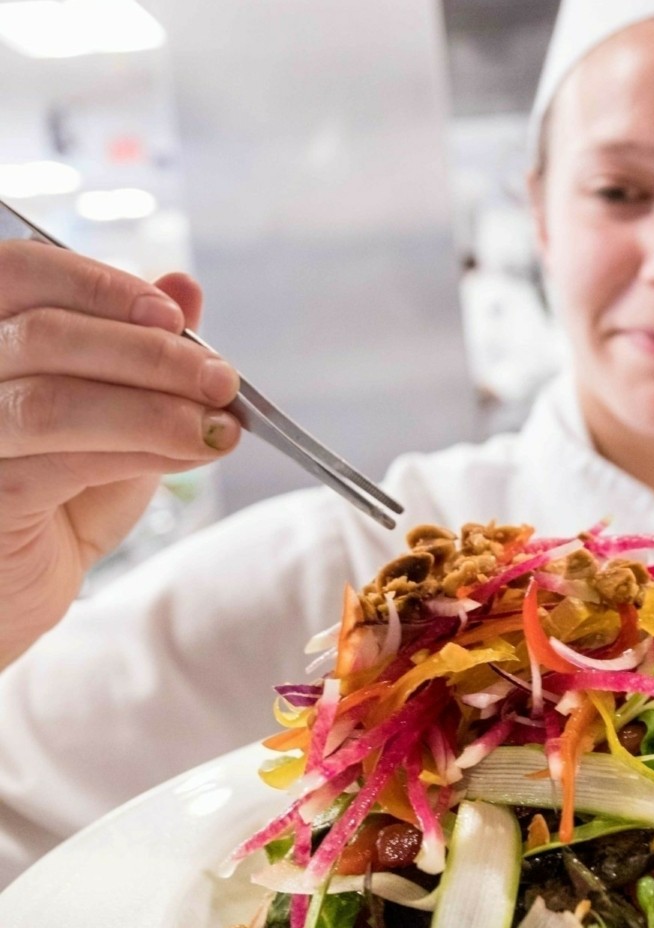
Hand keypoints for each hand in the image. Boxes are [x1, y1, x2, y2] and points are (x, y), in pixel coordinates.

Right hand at [0, 241, 241, 668]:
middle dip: (151, 352)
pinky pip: (63, 462)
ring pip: (54, 399)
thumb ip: (134, 350)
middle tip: (221, 380)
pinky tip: (193, 451)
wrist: (7, 595)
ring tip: (217, 424)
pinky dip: (142, 449)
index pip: (19, 271)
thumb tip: (184, 285)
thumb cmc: (48, 498)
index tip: (176, 315)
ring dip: (155, 406)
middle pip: (42, 332)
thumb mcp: (101, 412)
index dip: (100, 285)